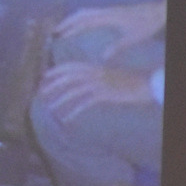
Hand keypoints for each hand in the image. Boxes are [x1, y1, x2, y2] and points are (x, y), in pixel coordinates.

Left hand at [38, 62, 153, 124]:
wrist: (144, 84)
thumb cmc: (128, 81)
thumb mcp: (109, 75)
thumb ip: (95, 76)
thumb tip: (83, 82)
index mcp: (94, 66)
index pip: (69, 66)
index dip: (55, 71)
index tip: (44, 77)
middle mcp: (94, 72)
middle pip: (67, 77)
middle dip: (52, 85)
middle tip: (41, 93)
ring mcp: (98, 83)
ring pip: (73, 91)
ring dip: (59, 100)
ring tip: (50, 108)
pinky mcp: (103, 95)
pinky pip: (84, 104)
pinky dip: (73, 112)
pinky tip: (66, 119)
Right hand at [55, 0, 166, 60]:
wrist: (158, 11)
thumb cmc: (147, 24)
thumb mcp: (133, 38)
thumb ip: (117, 47)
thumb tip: (103, 57)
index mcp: (109, 16)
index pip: (84, 20)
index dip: (70, 27)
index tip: (59, 33)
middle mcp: (107, 11)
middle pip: (81, 14)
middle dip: (67, 23)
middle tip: (55, 32)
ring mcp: (109, 10)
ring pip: (86, 13)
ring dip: (74, 20)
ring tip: (64, 30)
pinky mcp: (113, 12)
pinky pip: (93, 14)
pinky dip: (83, 20)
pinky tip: (82, 28)